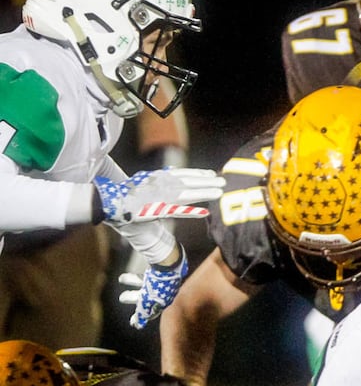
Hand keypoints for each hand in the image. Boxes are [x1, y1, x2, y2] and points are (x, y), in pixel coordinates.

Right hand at [94, 168, 223, 223]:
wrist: (113, 201)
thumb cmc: (129, 191)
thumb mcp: (145, 179)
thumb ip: (160, 177)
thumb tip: (171, 172)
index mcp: (160, 177)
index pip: (184, 173)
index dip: (199, 173)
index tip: (212, 173)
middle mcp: (162, 185)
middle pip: (189, 182)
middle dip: (207, 181)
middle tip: (223, 181)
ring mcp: (161, 197)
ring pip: (188, 195)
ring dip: (204, 193)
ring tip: (220, 192)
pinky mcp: (158, 210)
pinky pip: (178, 211)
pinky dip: (192, 212)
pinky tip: (205, 212)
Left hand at [119, 253, 189, 328]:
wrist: (168, 267)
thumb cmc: (157, 286)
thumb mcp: (147, 303)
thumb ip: (142, 314)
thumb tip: (137, 325)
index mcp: (163, 302)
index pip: (151, 313)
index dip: (141, 317)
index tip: (132, 322)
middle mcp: (163, 293)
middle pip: (146, 298)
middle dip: (133, 298)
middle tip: (122, 298)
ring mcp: (162, 282)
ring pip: (144, 284)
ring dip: (132, 282)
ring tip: (121, 278)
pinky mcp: (160, 271)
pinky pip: (144, 276)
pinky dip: (134, 277)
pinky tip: (124, 275)